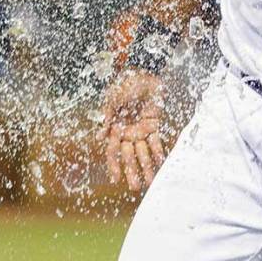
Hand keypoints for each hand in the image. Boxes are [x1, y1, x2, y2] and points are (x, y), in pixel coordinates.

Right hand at [96, 70, 166, 189]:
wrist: (145, 72)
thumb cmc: (125, 84)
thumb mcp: (112, 99)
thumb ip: (107, 117)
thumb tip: (100, 137)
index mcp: (114, 128)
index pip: (113, 152)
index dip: (114, 165)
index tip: (116, 180)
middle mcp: (127, 133)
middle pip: (129, 156)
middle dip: (132, 171)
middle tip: (135, 188)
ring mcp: (141, 130)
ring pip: (143, 153)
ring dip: (146, 167)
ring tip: (150, 182)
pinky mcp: (154, 125)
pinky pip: (156, 141)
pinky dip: (158, 152)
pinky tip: (161, 164)